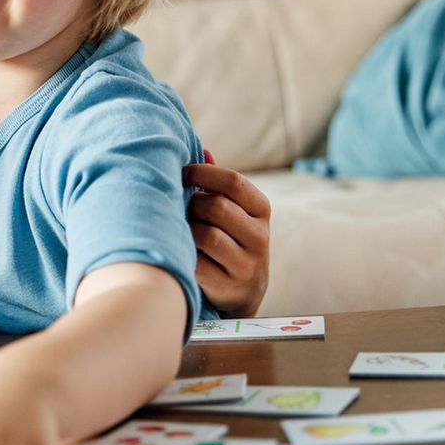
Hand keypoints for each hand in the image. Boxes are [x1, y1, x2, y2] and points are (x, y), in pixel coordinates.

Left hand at [186, 149, 271, 317]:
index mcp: (261, 210)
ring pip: (207, 235)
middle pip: (217, 207)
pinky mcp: (230, 288)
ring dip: (188, 231)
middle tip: (185, 210)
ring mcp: (247, 265)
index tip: (183, 173)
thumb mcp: (232, 211)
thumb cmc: (228, 239)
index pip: (234, 182)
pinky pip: (197, 264)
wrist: (242, 293)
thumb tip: (203, 151)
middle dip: (193, 205)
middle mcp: (260, 237)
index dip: (203, 173)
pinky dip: (185, 256)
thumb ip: (218, 184)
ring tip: (185, 233)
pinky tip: (183, 254)